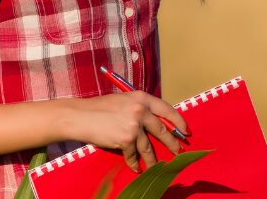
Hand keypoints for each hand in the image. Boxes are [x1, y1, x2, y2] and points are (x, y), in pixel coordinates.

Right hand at [70, 91, 189, 172]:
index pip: (166, 109)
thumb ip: (139, 109)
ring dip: (152, 159)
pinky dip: (134, 163)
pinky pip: (133, 155)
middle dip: (171, 143)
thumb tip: (155, 123)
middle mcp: (140, 110)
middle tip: (178, 151)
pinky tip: (136, 168)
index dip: (178, 121)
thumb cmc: (99, 108)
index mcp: (141, 98)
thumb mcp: (123, 101)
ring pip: (148, 147)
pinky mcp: (126, 139)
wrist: (80, 116)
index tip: (185, 130)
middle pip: (161, 129)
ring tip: (155, 166)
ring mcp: (134, 125)